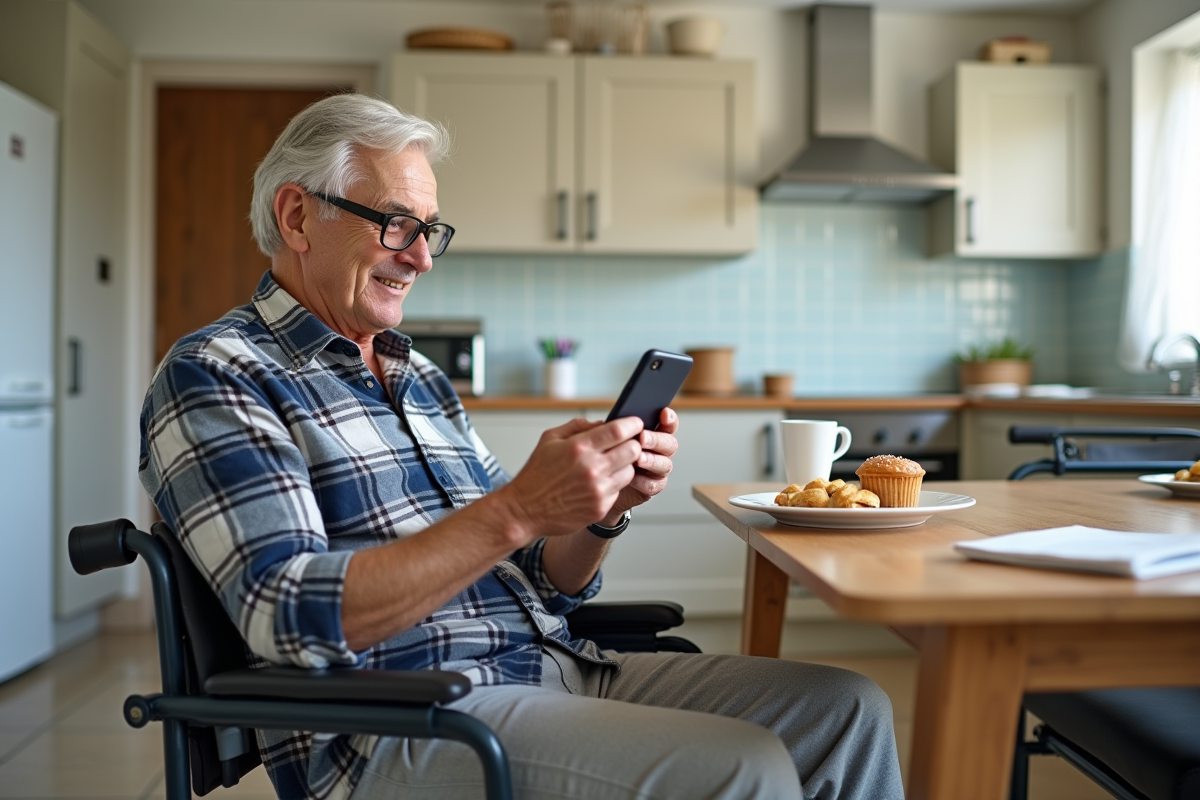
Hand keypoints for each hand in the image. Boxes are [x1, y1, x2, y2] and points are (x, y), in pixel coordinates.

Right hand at [496, 416, 644, 541]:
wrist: (525, 510)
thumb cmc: (536, 474)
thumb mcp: (549, 439)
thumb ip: (577, 426)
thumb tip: (603, 423)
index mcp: (578, 447)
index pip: (618, 430)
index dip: (632, 424)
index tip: (636, 423)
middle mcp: (591, 468)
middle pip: (633, 450)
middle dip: (633, 444)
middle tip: (627, 444)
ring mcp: (598, 490)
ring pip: (630, 471)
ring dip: (625, 465)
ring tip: (611, 464)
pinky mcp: (600, 507)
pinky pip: (618, 490)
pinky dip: (613, 484)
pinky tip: (599, 482)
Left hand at [608, 407, 678, 518]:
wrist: (598, 486)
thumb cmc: (602, 457)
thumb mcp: (598, 439)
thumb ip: (601, 430)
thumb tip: (601, 423)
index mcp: (652, 433)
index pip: (667, 424)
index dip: (669, 418)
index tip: (664, 413)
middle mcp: (659, 450)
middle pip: (669, 443)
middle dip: (656, 439)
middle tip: (642, 437)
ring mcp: (657, 469)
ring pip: (665, 464)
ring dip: (652, 460)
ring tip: (638, 458)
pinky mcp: (652, 487)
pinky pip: (653, 484)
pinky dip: (643, 481)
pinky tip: (632, 478)